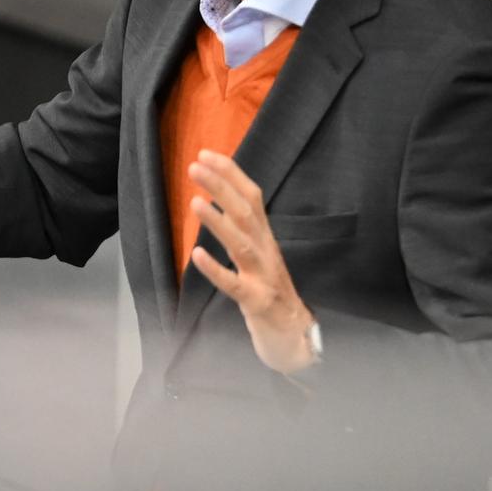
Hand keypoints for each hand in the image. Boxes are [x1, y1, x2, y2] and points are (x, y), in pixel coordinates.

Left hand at [187, 150, 318, 374]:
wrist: (297, 336)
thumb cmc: (271, 292)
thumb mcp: (258, 255)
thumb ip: (243, 230)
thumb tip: (220, 199)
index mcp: (265, 238)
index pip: (251, 198)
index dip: (230, 175)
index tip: (205, 154)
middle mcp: (267, 251)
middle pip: (246, 214)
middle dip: (221, 188)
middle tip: (195, 166)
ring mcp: (264, 277)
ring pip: (242, 244)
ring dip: (219, 222)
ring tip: (196, 202)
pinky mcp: (257, 302)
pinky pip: (235, 285)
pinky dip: (217, 270)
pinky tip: (197, 255)